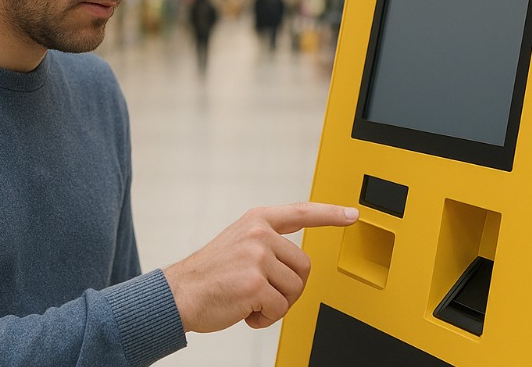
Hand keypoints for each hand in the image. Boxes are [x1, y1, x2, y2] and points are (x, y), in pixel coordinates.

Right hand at [162, 202, 358, 332]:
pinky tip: (246, 311)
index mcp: (257, 221)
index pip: (301, 213)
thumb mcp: (238, 243)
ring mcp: (257, 257)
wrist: (179, 294)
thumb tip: (296, 264)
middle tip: (264, 293)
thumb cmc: (209, 275)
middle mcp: (259, 234)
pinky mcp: (256, 282)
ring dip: (276, 304)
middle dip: (289, 288)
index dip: (330, 214)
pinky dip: (265, 319)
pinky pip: (280, 309)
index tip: (351, 215)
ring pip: (294, 289)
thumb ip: (266, 243)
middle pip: (304, 267)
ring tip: (250, 300)